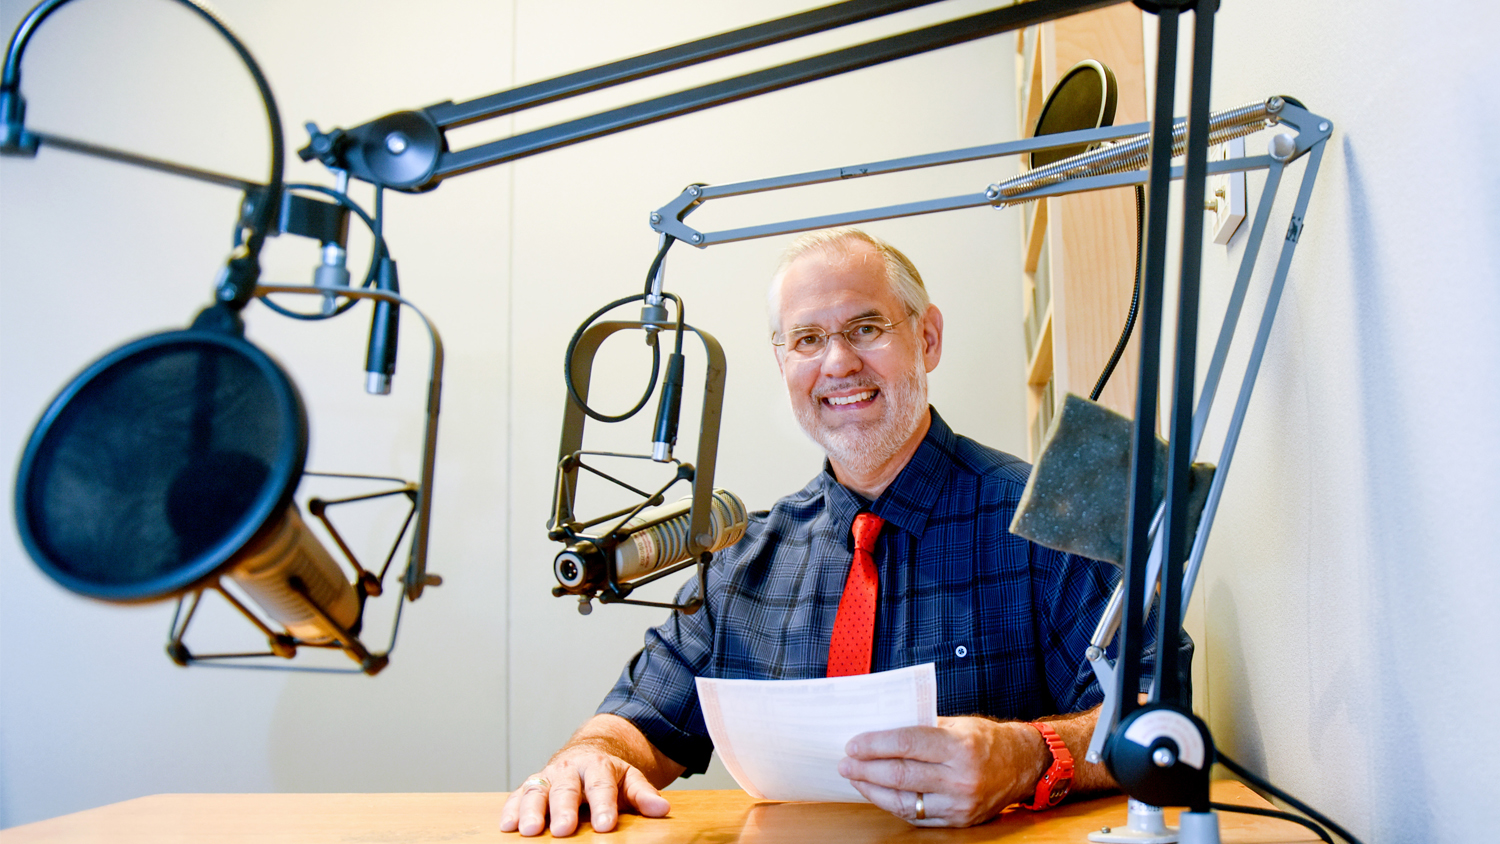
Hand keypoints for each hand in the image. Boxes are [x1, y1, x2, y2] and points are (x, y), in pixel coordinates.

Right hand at [498, 744, 670, 836]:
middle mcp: (569, 769)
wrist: (587, 754)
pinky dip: (511, 809)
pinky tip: (507, 826)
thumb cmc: (608, 774)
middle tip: (564, 829)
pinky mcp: (530, 785)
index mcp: (597, 766)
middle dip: (564, 810)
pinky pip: (517, 795)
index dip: (603, 806)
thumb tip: (661, 809)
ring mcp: (547, 776)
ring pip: (537, 791)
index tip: (605, 826)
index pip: (601, 786)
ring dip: (531, 811)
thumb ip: (643, 794)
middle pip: (566, 789)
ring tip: (530, 831)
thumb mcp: (629, 779)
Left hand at [837, 716, 1046, 826]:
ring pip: (905, 801)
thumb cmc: (985, 740)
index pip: (906, 744)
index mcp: (959, 746)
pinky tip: (879, 794)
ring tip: (856, 780)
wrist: (1023, 765)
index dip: (874, 744)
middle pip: (900, 775)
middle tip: (845, 764)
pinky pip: (918, 816)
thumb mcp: (957, 724)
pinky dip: (894, 805)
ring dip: (873, 791)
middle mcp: (960, 777)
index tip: (852, 744)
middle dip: (866, 770)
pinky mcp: (959, 820)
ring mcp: (960, 803)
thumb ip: (921, 728)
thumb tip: (879, 730)